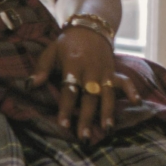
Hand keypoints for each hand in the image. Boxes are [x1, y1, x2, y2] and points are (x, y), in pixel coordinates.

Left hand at [27, 23, 131, 143]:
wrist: (90, 27)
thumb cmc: (66, 43)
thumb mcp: (51, 51)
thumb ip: (41, 69)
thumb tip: (29, 85)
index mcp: (73, 65)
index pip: (70, 90)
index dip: (67, 107)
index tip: (63, 124)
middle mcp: (91, 70)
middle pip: (89, 97)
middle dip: (87, 118)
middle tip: (84, 137)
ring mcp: (105, 71)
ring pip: (107, 94)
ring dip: (107, 112)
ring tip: (107, 130)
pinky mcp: (114, 71)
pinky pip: (125, 80)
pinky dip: (131, 90)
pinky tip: (137, 102)